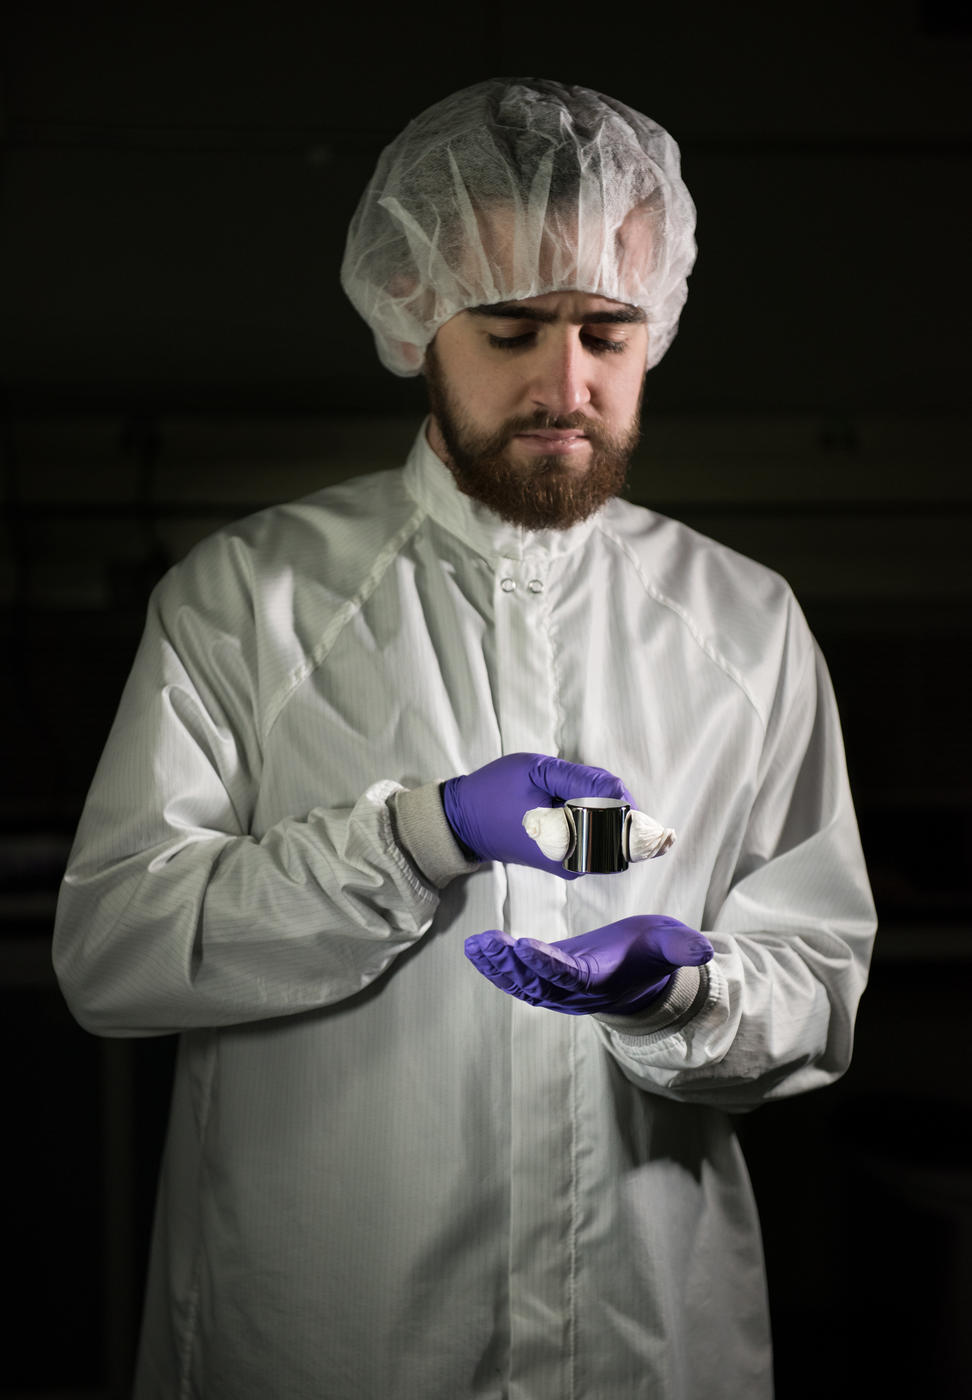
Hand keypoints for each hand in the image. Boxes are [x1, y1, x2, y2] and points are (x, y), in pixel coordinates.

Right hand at [443, 753, 631, 878]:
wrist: (464, 821)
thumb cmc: (496, 792)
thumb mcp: (538, 772)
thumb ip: (583, 779)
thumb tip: (619, 790)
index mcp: (571, 843)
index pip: (623, 817)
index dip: (614, 793)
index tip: (587, 781)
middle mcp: (578, 863)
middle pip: (620, 825)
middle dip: (604, 798)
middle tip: (566, 785)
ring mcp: (575, 866)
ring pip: (609, 830)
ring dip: (594, 806)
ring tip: (558, 794)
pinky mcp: (570, 864)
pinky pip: (596, 837)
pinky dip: (586, 816)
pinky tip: (558, 805)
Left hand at [464, 915, 713, 1015]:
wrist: (645, 974)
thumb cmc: (655, 955)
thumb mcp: (671, 945)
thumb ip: (682, 948)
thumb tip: (705, 949)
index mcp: (599, 982)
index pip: (569, 975)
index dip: (547, 963)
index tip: (526, 946)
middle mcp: (574, 991)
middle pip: (538, 982)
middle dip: (510, 964)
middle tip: (487, 944)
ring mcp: (558, 987)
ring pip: (522, 982)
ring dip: (497, 966)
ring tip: (476, 946)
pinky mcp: (548, 976)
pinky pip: (518, 975)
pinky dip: (497, 965)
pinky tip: (477, 948)